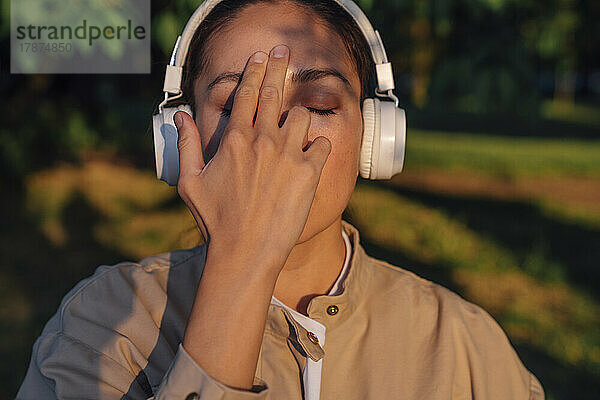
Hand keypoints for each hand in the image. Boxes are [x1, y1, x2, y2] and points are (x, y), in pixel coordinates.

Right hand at [174, 44, 330, 272]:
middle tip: (284, 50)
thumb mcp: (189, 182)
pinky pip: (322, 143)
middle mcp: (262, 140)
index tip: (259, 56)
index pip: (245, 94)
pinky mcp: (309, 172)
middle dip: (278, 66)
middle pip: (273, 92)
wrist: (245, 252)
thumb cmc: (215, 220)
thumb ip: (186, 145)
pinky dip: (318, 145)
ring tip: (294, 128)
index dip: (253, 71)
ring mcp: (287, 154)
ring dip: (298, 117)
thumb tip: (181, 117)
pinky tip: (311, 154)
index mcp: (234, 139)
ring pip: (301, 115)